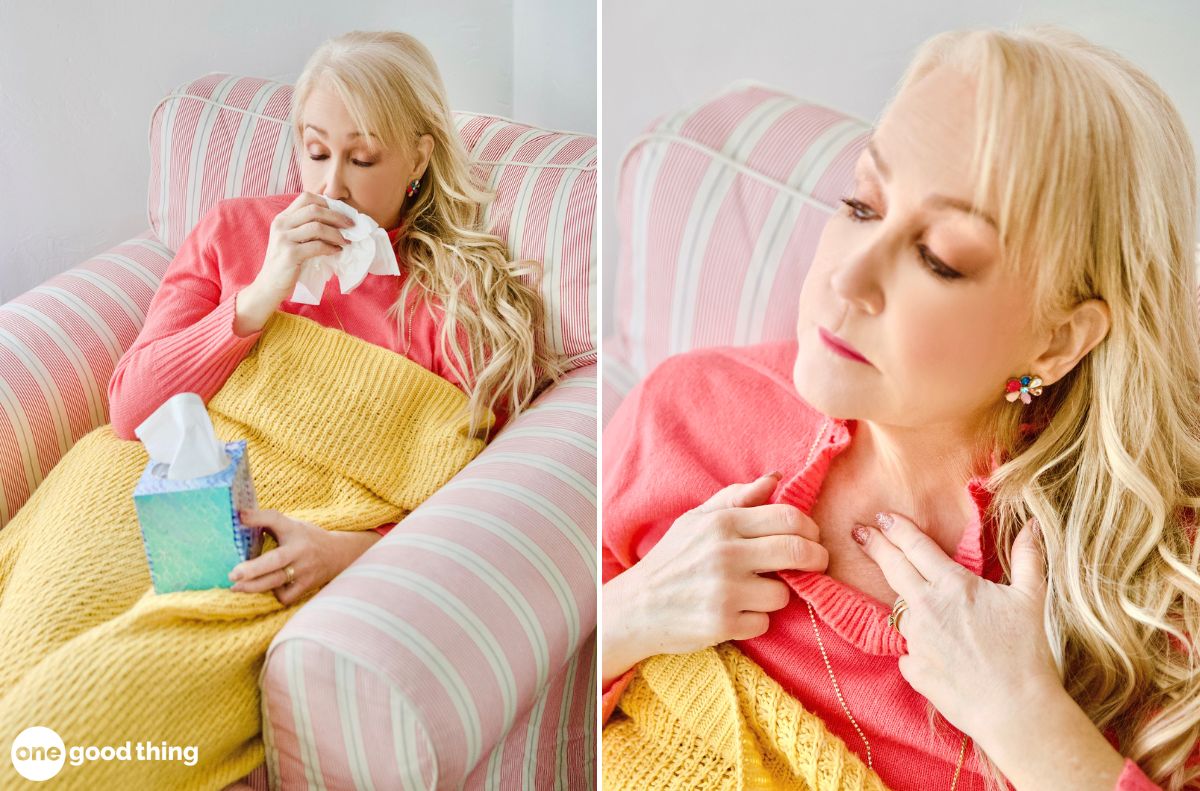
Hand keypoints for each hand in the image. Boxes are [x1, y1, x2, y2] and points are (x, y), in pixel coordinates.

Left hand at [226, 507, 376, 604]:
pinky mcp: (306, 586)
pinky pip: (285, 595)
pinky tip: (268, 588)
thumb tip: (240, 517)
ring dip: (253, 586)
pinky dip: (274, 593)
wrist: (339, 554)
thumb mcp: (292, 525)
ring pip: (276, 581)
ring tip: (236, 587)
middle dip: (252, 569)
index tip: (240, 516)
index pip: (276, 519)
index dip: (258, 517)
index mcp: (294, 530)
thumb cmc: (308, 538)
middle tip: (232, 575)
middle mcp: (300, 550)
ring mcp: (304, 570)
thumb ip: (269, 522)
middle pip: (275, 560)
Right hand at [253, 191, 353, 308]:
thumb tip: (337, 220)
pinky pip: (317, 246)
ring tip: (345, 241)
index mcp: (283, 218)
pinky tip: (337, 251)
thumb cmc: (286, 262)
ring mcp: (284, 239)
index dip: (327, 202)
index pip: (306, 198)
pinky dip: (331, 247)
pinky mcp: (290, 254)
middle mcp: (281, 224)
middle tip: (351, 226)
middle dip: (337, 216)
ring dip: (336, 234)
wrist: (270, 284)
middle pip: (314, 210)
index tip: (342, 213)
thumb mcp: (292, 239)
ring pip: (317, 227)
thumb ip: (306, 227)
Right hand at [603, 473, 828, 682]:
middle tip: (815, 564)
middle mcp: (725, 554)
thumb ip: (737, 498)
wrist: (636, 606)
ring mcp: (724, 591)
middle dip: (816, 559)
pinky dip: (754, 620)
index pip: (788, 518)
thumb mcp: (696, 520)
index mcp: (722, 523)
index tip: (811, 538)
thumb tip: (776, 478)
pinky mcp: (722, 624)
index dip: (809, 529)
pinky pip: (764, 622)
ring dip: (776, 594)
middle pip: (798, 552)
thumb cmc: (671, 559)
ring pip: (783, 592)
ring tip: (754, 591)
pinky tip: (735, 612)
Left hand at [853, 512, 1058, 739]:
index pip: (915, 546)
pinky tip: (940, 654)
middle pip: (892, 568)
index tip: (881, 517)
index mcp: (953, 585)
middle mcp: (926, 607)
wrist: (1016, 711)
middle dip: (874, 545)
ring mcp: (914, 639)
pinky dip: (921, 646)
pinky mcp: (911, 668)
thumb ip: (1028, 557)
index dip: (896, 528)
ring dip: (904, 600)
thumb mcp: (1031, 599)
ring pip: (901, 609)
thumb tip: (1031, 524)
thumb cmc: (1027, 654)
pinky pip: (910, 649)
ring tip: (914, 599)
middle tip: (859, 531)